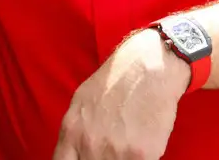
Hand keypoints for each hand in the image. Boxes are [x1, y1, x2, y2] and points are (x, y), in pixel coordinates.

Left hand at [54, 28, 188, 159]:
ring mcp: (113, 151)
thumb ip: (76, 130)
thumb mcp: (81, 102)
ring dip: (121, 159)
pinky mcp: (140, 155)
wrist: (147, 68)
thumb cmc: (116, 81)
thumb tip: (75, 150)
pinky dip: (141, 159)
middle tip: (110, 152)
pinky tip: (143, 148)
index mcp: (71, 131)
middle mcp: (88, 144)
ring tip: (127, 148)